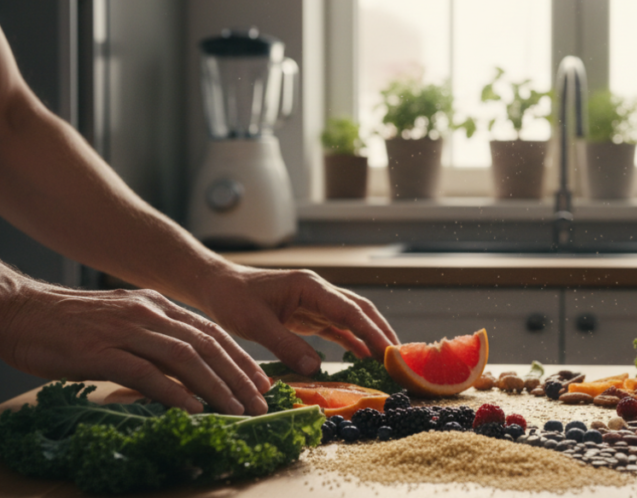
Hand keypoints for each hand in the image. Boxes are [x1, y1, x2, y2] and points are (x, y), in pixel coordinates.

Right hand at [0, 282, 270, 415]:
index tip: (261, 382)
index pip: (211, 331)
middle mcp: (148, 313)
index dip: (240, 358)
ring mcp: (125, 331)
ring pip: (185, 358)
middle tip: (260, 402)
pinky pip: (146, 373)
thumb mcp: (124, 319)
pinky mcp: (100, 352)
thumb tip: (186, 364)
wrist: (22, 312)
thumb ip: (156, 335)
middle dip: (238, 375)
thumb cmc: (71, 323)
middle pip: (207, 345)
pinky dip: (174, 391)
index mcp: (157, 305)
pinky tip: (193, 408)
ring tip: (237, 409)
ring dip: (216, 386)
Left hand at [195, 266, 398, 374]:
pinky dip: (352, 339)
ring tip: (388, 358)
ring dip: (371, 335)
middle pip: (360, 310)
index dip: (372, 331)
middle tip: (399, 357)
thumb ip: (286, 345)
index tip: (389, 351)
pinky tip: (364, 355)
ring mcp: (315, 301)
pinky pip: (337, 327)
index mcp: (310, 287)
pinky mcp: (308, 313)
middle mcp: (318, 291)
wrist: (217, 286)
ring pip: (352, 318)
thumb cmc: (233, 299)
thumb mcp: (256, 324)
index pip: (350, 311)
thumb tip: (315, 369)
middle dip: (381, 332)